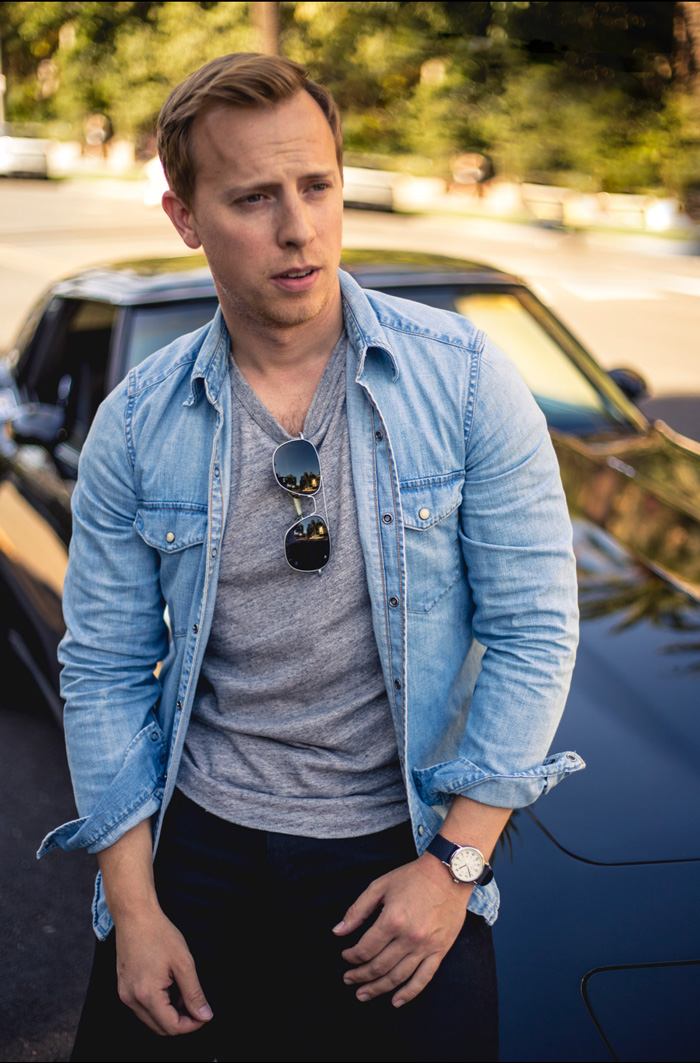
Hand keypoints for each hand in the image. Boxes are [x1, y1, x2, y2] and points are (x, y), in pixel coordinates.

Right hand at [114, 906, 212, 1035]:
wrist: (135, 915)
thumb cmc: (159, 934)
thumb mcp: (183, 963)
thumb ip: (194, 993)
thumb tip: (205, 1016)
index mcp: (147, 995)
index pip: (171, 1027)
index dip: (192, 1025)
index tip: (204, 1014)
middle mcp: (131, 999)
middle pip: (160, 1027)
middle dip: (181, 1021)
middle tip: (196, 1004)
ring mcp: (125, 994)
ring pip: (151, 1019)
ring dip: (170, 1013)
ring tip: (183, 991)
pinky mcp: (123, 987)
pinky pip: (143, 1007)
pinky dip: (158, 1004)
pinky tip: (170, 986)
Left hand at [332, 854, 470, 1007]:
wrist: (450, 874)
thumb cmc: (413, 877)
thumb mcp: (380, 886)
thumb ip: (357, 910)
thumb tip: (338, 931)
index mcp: (392, 920)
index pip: (365, 949)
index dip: (351, 956)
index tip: (345, 955)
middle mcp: (409, 938)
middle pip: (379, 967)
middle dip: (360, 976)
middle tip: (348, 979)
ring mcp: (426, 947)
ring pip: (397, 977)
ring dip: (378, 988)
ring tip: (363, 994)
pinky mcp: (440, 951)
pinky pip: (423, 978)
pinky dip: (409, 993)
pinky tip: (396, 1001)